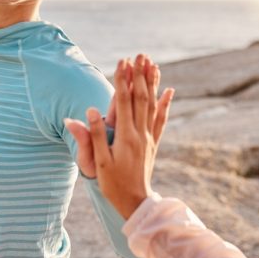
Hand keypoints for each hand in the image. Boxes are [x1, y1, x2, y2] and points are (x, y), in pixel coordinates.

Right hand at [67, 54, 173, 217]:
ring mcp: (149, 137)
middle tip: (139, 55)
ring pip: (152, 105)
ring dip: (152, 83)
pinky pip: (161, 119)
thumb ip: (93, 136)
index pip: (123, 101)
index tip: (122, 62)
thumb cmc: (112, 183)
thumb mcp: (98, 161)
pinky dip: (165, 103)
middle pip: (141, 98)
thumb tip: (89, 111)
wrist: (135, 202)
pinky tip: (169, 91)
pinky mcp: (153, 143)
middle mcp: (140, 133)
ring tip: (152, 64)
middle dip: (139, 75)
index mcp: (125, 136)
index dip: (122, 80)